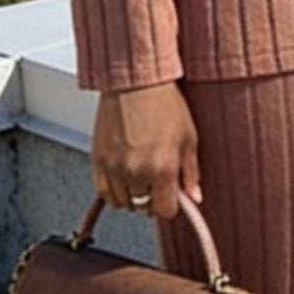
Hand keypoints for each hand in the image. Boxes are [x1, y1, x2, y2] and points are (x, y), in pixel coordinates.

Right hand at [92, 82, 202, 219]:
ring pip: (124, 203)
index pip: (165, 210)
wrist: (135, 83)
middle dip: (153, 198)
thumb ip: (191, 172)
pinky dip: (114, 192)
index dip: (171, 205)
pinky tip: (124, 179)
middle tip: (158, 182)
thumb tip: (194, 196)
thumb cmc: (163, 104)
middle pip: (144, 207)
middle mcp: (136, 172)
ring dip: (134, 196)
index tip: (172, 197)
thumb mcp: (188, 138)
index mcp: (162, 168)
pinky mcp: (98, 160)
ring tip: (141, 177)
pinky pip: (103, 192)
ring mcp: (115, 168)